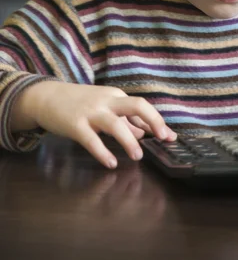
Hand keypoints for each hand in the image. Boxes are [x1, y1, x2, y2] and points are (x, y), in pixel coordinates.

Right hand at [12, 81, 176, 168]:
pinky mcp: (75, 125)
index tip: (170, 136)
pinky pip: (92, 140)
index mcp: (116, 97)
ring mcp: (91, 112)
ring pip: (116, 124)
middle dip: (154, 120)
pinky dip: (102, 152)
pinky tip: (111, 163)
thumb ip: (124, 119)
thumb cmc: (79, 103)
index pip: (142, 107)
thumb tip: (144, 132)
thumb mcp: (104, 107)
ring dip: (129, 141)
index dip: (158, 121)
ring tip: (137, 156)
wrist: (46, 97)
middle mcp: (107, 102)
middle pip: (136, 105)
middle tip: (163, 139)